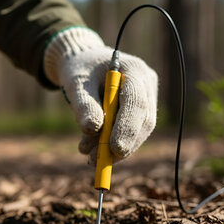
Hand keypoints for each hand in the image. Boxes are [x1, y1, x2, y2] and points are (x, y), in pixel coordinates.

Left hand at [43, 27, 157, 162]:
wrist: (84, 63)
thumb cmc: (79, 69)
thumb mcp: (76, 84)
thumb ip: (84, 104)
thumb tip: (93, 130)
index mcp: (133, 69)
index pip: (136, 102)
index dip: (127, 128)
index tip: (114, 150)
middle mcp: (146, 82)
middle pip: (143, 120)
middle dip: (121, 145)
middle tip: (96, 160)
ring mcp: (147, 96)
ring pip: (139, 130)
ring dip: (115, 149)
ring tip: (89, 157)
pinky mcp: (142, 108)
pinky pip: (132, 131)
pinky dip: (114, 144)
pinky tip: (94, 151)